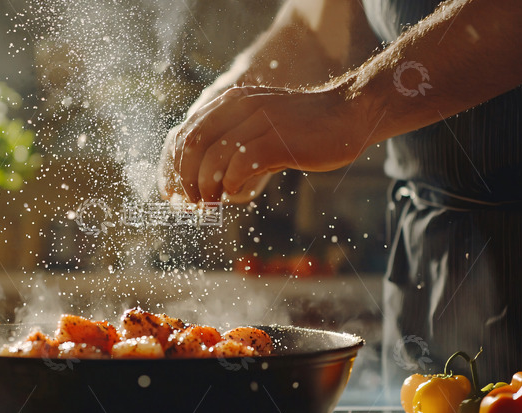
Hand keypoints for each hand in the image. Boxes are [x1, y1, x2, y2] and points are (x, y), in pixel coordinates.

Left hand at [166, 85, 368, 202]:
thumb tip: (203, 177)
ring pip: (212, 157)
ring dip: (205, 186)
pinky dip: (230, 184)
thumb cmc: (303, 127)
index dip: (174, 166)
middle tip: (192, 201)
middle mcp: (239, 106)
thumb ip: (232, 141)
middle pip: (192, 145)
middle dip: (185, 178)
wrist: (348, 114)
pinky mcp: (277, 140)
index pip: (186, 133)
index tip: (174, 191)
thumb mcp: (259, 124)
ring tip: (211, 202)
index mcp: (230, 102)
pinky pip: (240, 165)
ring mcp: (258, 121)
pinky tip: (235, 193)